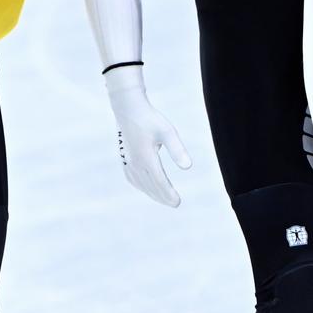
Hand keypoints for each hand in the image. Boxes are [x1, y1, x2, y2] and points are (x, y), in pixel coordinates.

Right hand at [104, 65, 191, 206]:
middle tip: (175, 204)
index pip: (159, 182)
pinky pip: (132, 178)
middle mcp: (135, 162)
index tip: (178, 202)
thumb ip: (177, 150)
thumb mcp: (168, 132)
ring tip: (163, 199)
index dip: (168, 194)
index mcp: (146, 158)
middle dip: (162, 197)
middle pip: (150, 186)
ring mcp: (128, 160)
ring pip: (141, 184)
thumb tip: (188, 167)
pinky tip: (145, 187)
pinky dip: (140, 186)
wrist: (128, 107)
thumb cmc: (150, 118)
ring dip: (152, 193)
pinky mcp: (125, 157)